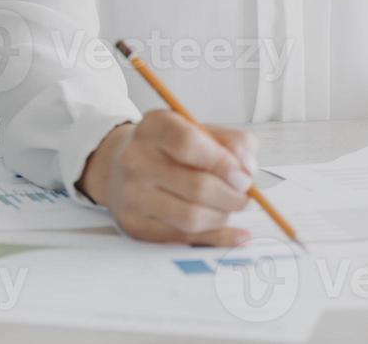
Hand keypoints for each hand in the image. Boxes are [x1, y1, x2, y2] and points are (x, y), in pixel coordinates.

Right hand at [77, 110, 257, 246]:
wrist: (120, 166)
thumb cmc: (170, 149)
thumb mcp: (200, 130)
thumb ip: (233, 142)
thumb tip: (247, 170)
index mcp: (154, 127)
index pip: (188, 144)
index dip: (223, 163)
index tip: (244, 176)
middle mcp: (136, 160)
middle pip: (196, 186)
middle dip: (232, 196)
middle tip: (244, 196)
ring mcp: (132, 195)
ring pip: (192, 217)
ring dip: (223, 217)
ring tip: (228, 208)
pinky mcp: (135, 225)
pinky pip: (185, 239)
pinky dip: (218, 239)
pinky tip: (236, 234)